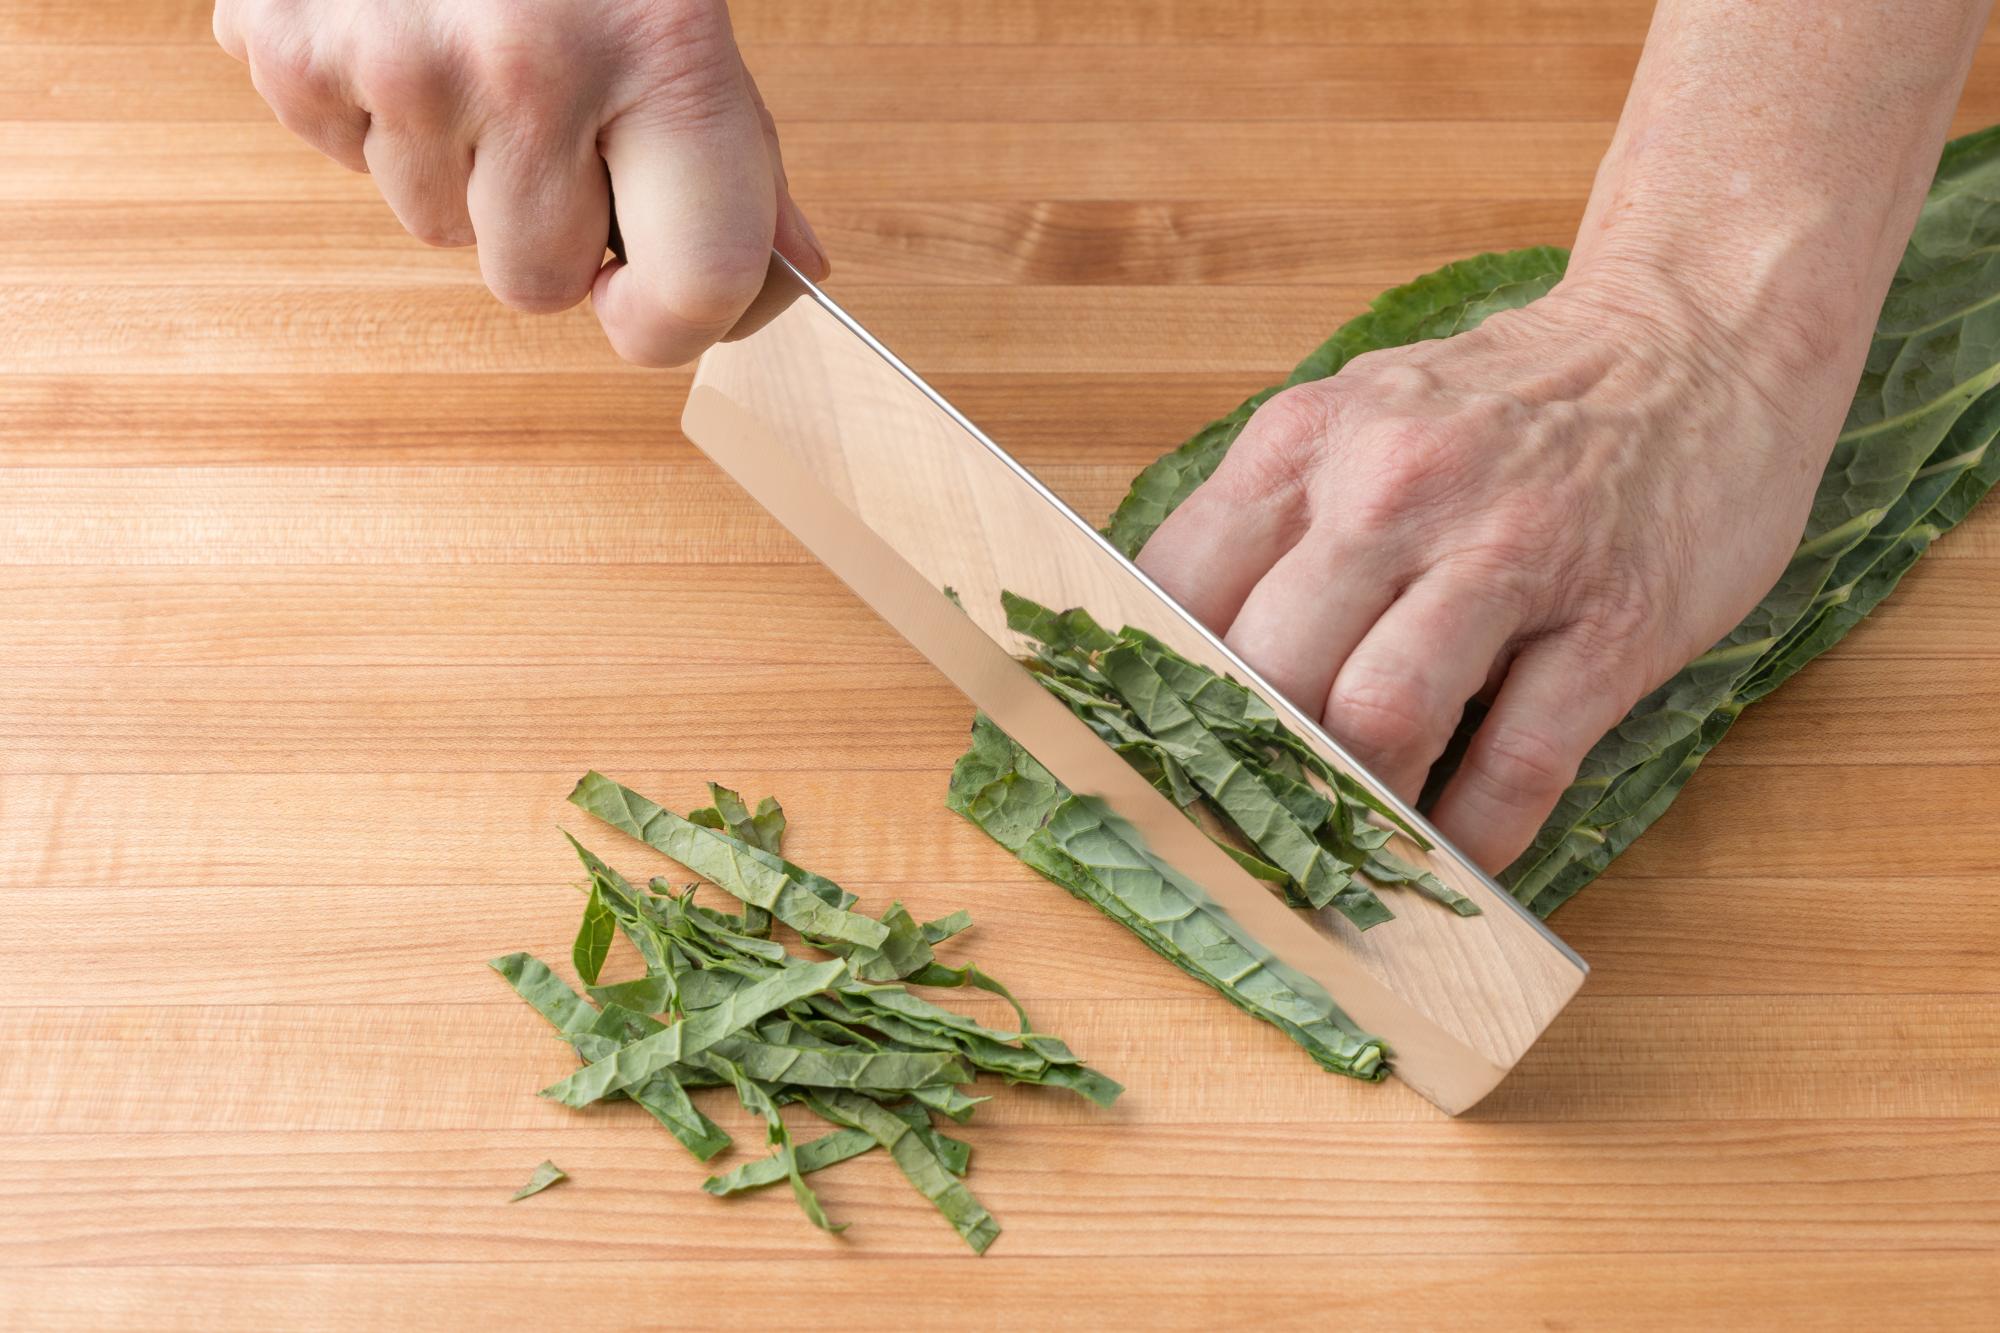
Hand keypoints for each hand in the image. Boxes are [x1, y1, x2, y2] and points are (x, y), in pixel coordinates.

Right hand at [213, 0, 824, 365]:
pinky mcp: (286, 42)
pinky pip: (347, 161)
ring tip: (476, 51)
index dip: (672, 322)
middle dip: (550, 228)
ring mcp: (396, 55)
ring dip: (461, 169)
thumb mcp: (690, 22)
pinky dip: (377, 116)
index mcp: (663, 54)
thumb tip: (792, 275)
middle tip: (555, 116)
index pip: (690, 292)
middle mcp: (527, 63)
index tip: (652, 294)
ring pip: (436, 229)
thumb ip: (739, 159)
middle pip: (537, 283)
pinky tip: (408, 30)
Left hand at [1136, 275, 1838, 870]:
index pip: (1175, 593)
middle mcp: (1391, 489)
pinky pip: (1519, 762)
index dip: (1151, 699)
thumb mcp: (1359, 420)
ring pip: (1380, 717)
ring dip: (1358, 808)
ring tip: (1350, 850)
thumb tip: (1175, 660)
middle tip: (1251, 829)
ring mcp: (1509, 553)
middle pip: (1268, 669)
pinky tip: (1456, 861)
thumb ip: (1271, 524)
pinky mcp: (1614, 621)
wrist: (1700, 334)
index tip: (1150, 765)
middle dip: (1252, 769)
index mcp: (1304, 443)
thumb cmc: (1508, 404)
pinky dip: (1475, 836)